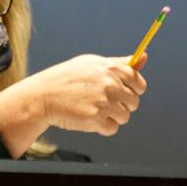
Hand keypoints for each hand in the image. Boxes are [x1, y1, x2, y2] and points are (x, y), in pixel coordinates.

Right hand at [32, 53, 147, 135]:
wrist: (43, 95)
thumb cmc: (68, 77)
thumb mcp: (92, 63)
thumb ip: (119, 62)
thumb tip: (144, 57)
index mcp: (111, 68)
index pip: (139, 84)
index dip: (132, 90)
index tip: (123, 93)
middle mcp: (110, 85)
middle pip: (134, 102)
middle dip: (122, 105)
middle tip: (103, 102)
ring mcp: (104, 103)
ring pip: (124, 117)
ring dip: (112, 116)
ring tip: (94, 109)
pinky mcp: (95, 120)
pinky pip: (112, 128)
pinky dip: (103, 127)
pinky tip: (89, 118)